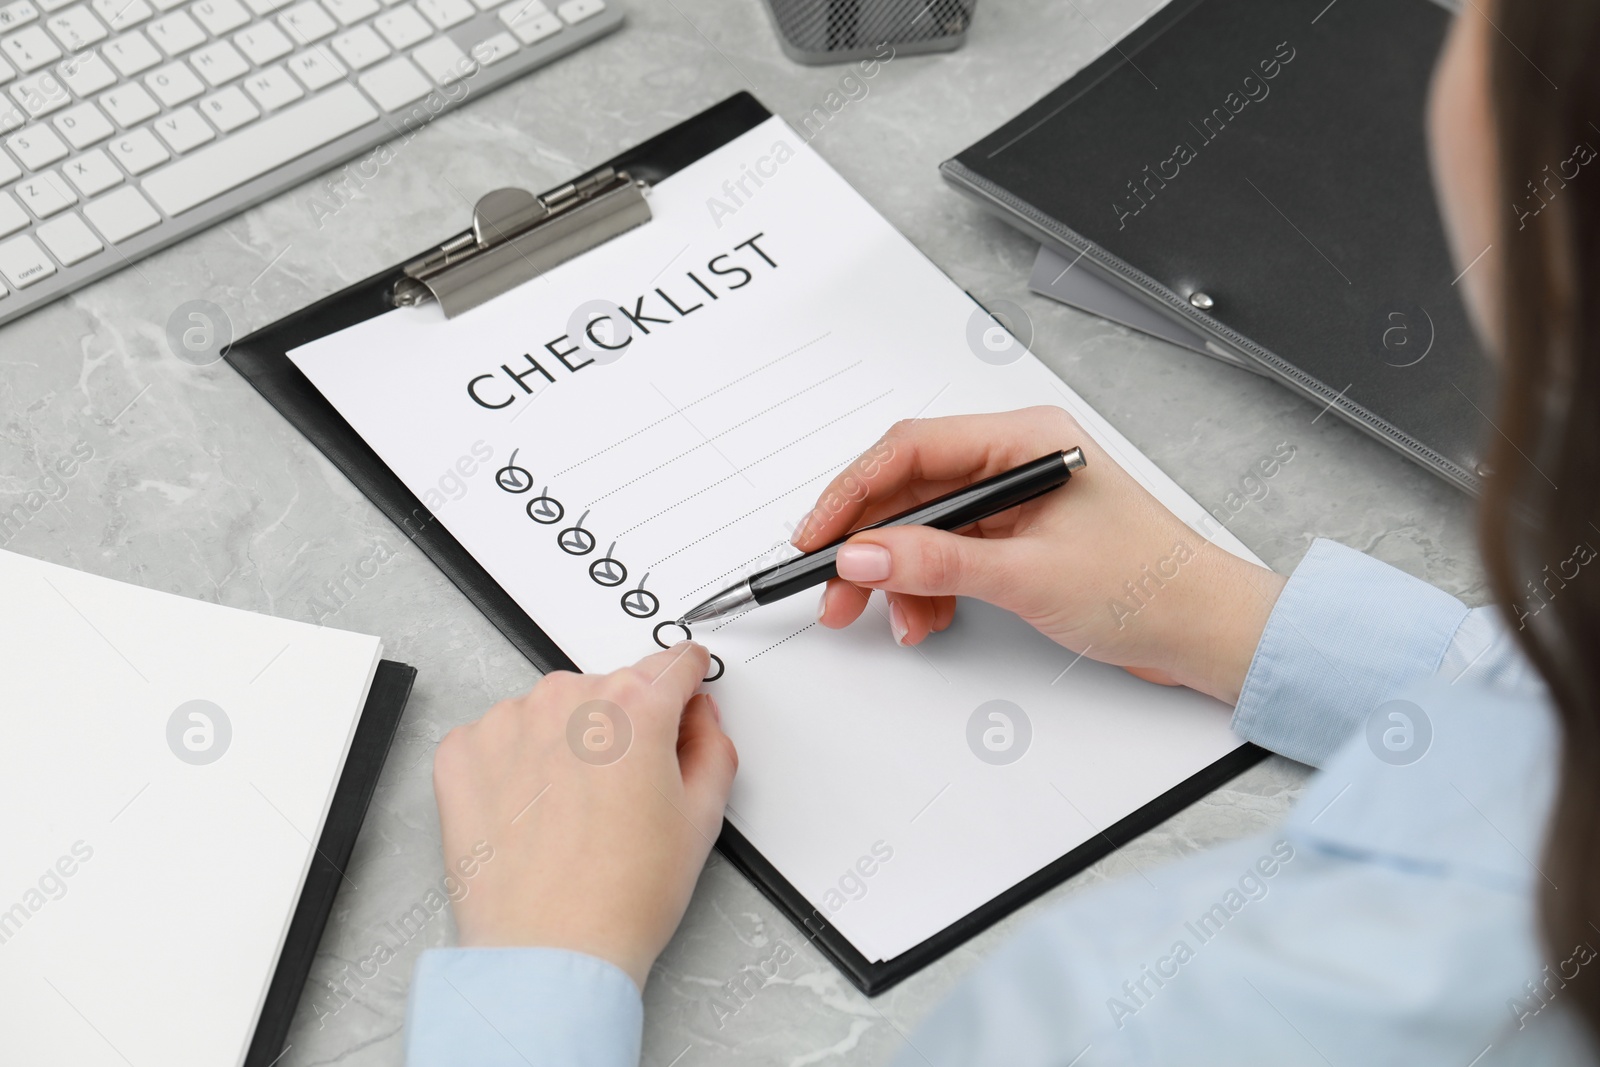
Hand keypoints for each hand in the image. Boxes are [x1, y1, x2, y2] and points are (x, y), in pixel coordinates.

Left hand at [431, 642, 735, 988]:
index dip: (685, 684)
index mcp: (633, 706)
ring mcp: (507, 723)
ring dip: (564, 743)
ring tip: (572, 813)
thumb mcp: (702, 817)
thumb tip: (698, 719)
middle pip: (609, 690)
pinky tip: (530, 813)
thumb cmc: (620, 896)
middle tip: (624, 794)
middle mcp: (568, 700)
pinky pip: (497, 738)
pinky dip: (512, 765)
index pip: (672, 662)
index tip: (680, 695)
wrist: (548, 951)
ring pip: (552, 712)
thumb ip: (711, 745)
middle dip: (621, 728)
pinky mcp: (462, 752)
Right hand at [794, 408, 1285, 704]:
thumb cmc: (1149, 586)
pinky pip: (950, 554)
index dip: (853, 493)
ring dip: (900, 574)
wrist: (1205, 630)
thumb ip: (937, 562)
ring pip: (926, 527)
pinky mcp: (1018, 540)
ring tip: (893, 619)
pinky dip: (929, 587)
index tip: (817, 536)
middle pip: (912, 490)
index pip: (912, 450)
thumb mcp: (1029, 575)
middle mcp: (1016, 460)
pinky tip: (928, 618)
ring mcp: (1016, 501)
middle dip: (870, 544)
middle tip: (836, 589)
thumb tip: (865, 555)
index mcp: (1025, 439)